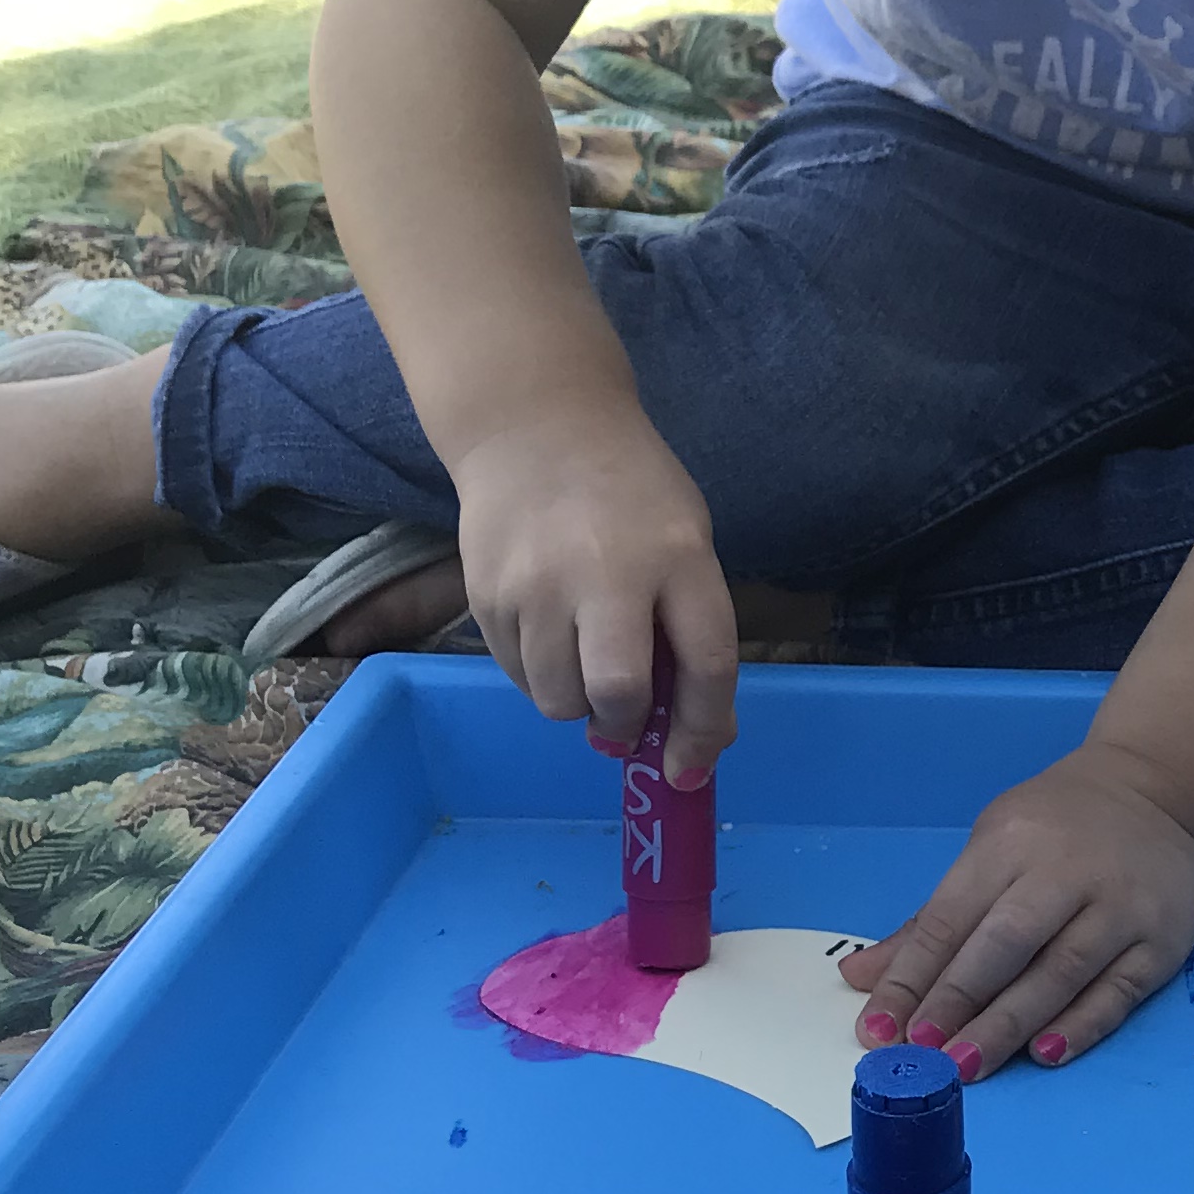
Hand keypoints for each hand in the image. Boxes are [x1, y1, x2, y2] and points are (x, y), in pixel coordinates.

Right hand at [448, 409, 734, 779]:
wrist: (535, 426)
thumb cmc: (630, 493)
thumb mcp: (686, 539)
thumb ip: (694, 625)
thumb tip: (696, 733)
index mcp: (679, 556)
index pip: (707, 664)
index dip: (704, 729)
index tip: (690, 767)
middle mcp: (606, 572)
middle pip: (616, 693)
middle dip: (626, 726)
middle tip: (626, 721)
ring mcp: (537, 584)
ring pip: (558, 698)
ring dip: (578, 705)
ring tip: (583, 664)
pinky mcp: (486, 595)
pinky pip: (518, 675)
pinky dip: (540, 677)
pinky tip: (550, 635)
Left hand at [840, 752, 1193, 1074]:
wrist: (1158, 794)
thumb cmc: (1056, 829)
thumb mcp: (989, 849)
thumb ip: (931, 921)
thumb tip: (860, 979)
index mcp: (1011, 843)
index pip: (951, 917)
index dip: (913, 977)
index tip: (880, 1029)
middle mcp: (1067, 870)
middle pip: (1006, 944)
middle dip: (958, 1002)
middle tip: (922, 1053)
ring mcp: (1121, 906)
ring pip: (1060, 971)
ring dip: (1010, 1024)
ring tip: (967, 1066)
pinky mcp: (1162, 940)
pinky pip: (1119, 991)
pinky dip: (1081, 1025)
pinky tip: (1045, 1054)